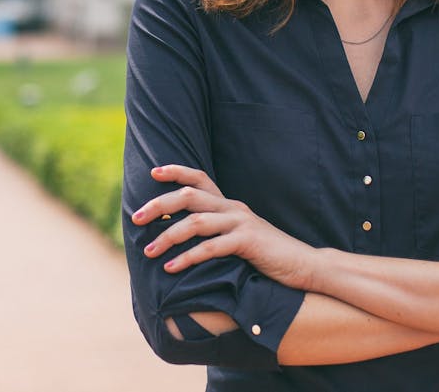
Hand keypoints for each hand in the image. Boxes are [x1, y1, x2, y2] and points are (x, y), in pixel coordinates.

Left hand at [132, 165, 317, 289]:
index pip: (200, 178)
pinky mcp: (248, 242)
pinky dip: (188, 257)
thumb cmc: (268, 255)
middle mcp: (233, 208)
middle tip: (135, 218)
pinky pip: (212, 248)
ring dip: (168, 236)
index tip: (153, 172)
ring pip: (196, 222)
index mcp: (230, 205)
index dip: (176, 172)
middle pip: (190, 196)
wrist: (303, 264)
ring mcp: (241, 223)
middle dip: (159, 204)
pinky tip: (172, 268)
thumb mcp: (239, 237)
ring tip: (149, 250)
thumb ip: (217, 232)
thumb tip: (183, 236)